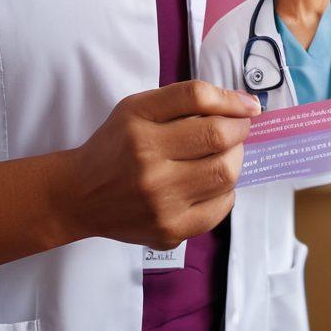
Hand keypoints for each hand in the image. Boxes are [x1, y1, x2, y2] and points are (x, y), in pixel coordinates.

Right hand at [66, 80, 258, 249]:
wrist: (82, 195)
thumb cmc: (115, 144)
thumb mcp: (138, 107)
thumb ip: (186, 98)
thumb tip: (242, 103)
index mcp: (140, 128)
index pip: (198, 100)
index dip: (232, 100)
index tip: (248, 105)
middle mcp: (150, 166)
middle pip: (218, 139)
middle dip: (239, 129)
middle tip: (237, 128)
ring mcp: (161, 204)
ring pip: (225, 175)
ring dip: (236, 158)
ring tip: (225, 152)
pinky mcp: (171, 232)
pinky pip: (220, 208)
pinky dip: (226, 190)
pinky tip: (212, 180)